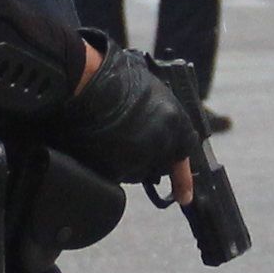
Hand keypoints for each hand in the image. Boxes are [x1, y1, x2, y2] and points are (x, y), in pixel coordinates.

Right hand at [50, 41, 202, 183]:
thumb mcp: (152, 90)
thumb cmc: (116, 75)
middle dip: (147, 159)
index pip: (184, 155)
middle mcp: (162, 144)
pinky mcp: (116, 169)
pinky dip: (107, 165)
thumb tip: (160, 127)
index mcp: (176, 122)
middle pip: (158, 166)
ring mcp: (140, 159)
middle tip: (129, 140)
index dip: (182, 178)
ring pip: (135, 172)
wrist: (89, 81)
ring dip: (126, 162)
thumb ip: (162, 115)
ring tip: (109, 136)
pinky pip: (114, 175)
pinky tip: (98, 145)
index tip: (184, 197)